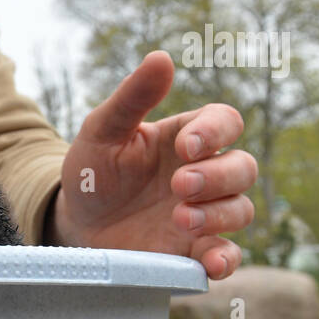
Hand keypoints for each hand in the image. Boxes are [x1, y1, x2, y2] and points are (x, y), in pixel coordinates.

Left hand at [46, 51, 256, 279]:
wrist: (74, 223)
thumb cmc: (91, 171)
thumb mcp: (101, 131)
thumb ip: (132, 98)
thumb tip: (161, 57)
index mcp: (185, 138)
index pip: (225, 122)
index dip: (215, 132)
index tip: (185, 146)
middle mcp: (203, 174)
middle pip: (243, 167)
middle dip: (217, 176)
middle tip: (178, 185)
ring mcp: (204, 213)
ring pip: (242, 209)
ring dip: (218, 214)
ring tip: (180, 218)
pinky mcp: (193, 250)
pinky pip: (228, 255)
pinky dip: (226, 258)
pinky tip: (210, 261)